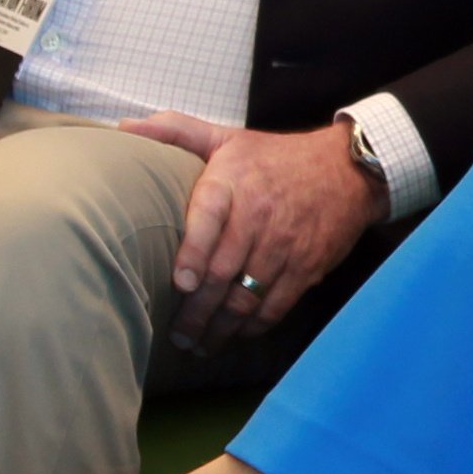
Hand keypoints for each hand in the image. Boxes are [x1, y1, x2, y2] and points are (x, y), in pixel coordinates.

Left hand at [136, 110, 371, 351]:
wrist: (349, 170)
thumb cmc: (276, 158)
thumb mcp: (228, 136)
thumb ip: (176, 132)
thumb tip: (124, 127)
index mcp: (233, 183)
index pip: (209, 220)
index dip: (194, 254)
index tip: (179, 282)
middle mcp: (258, 217)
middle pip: (223, 272)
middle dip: (196, 311)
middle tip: (176, 336)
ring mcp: (284, 247)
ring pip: (247, 297)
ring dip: (220, 328)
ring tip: (198, 346)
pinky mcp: (306, 268)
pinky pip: (276, 306)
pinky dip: (253, 327)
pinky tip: (234, 336)